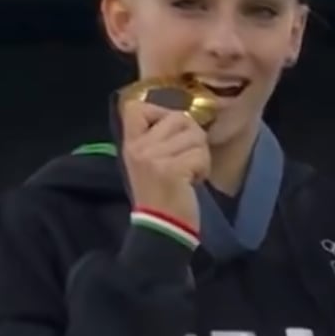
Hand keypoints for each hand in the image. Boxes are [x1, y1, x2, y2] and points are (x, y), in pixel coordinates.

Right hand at [120, 100, 209, 232]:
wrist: (161, 228)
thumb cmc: (159, 195)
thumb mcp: (147, 163)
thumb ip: (156, 138)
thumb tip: (183, 117)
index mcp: (131, 144)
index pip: (136, 107)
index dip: (160, 112)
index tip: (168, 132)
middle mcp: (140, 147)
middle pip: (179, 117)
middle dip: (192, 137)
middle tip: (186, 159)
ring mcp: (155, 158)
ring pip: (195, 135)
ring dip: (200, 155)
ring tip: (188, 172)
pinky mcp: (173, 170)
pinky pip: (201, 154)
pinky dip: (203, 169)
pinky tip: (192, 182)